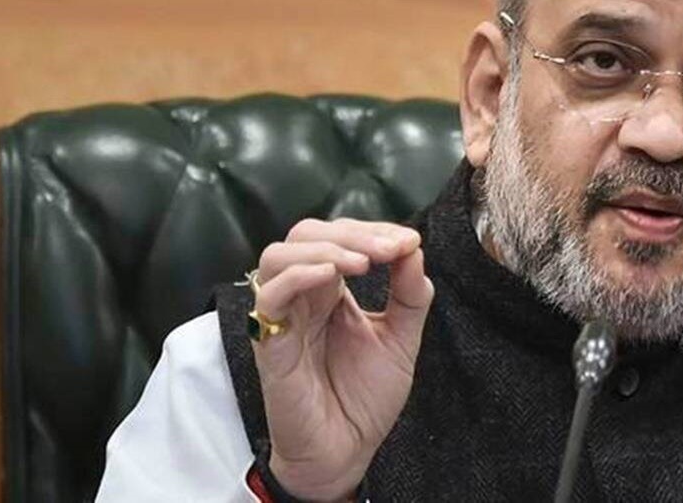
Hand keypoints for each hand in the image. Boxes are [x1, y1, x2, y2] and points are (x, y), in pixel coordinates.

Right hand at [250, 218, 433, 500]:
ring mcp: (284, 317)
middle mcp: (304, 297)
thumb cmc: (366, 398)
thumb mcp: (401, 339)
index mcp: (332, 291)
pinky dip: (297, 275)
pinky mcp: (269, 343)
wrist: (347, 451)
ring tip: (362, 263)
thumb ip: (410, 295)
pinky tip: (330, 276)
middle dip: (353, 234)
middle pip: (307, 234)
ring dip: (325, 248)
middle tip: (390, 250)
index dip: (373, 230)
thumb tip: (414, 248)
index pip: (341, 237)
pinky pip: (268, 296)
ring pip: (278, 255)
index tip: (408, 243)